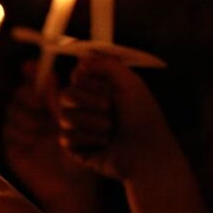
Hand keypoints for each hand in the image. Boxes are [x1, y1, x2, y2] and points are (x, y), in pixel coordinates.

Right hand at [3, 61, 99, 207]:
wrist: (77, 189)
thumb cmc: (85, 155)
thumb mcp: (77, 120)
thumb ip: (60, 96)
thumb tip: (49, 71)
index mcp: (52, 109)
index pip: (35, 84)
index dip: (32, 75)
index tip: (30, 66)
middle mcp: (35, 118)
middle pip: (20, 94)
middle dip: (29, 95)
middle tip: (38, 99)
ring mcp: (22, 133)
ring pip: (13, 111)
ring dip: (28, 117)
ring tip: (42, 129)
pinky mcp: (13, 149)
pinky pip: (8, 132)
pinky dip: (21, 134)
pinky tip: (34, 142)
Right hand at [58, 55, 175, 179]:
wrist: (147, 153)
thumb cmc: (143, 118)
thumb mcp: (130, 83)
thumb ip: (107, 64)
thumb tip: (82, 60)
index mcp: (98, 91)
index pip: (75, 77)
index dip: (86, 81)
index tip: (103, 87)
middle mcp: (86, 108)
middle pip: (65, 95)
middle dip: (89, 102)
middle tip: (109, 109)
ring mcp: (79, 128)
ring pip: (65, 116)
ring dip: (91, 122)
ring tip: (110, 130)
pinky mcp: (76, 149)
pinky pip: (66, 138)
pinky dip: (88, 139)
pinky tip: (104, 144)